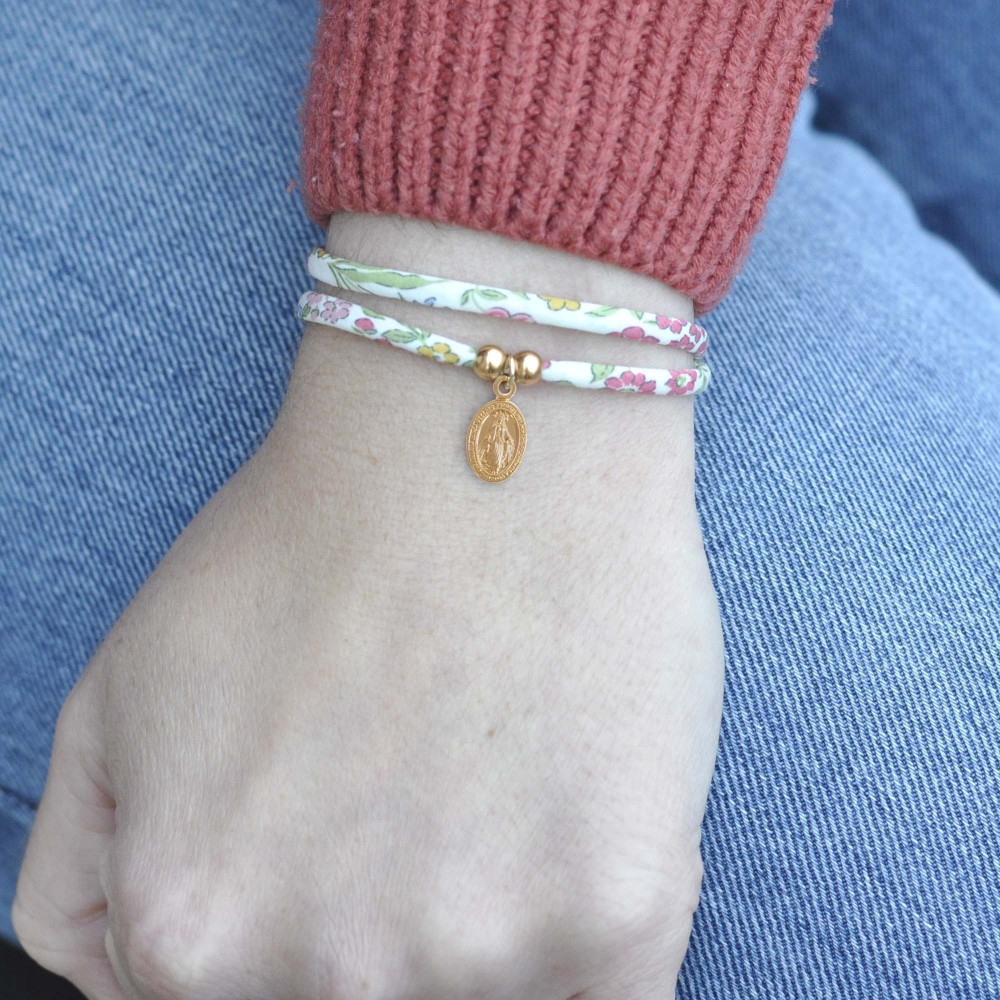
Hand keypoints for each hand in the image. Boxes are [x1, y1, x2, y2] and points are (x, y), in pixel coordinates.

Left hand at [13, 214, 723, 998]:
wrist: (479, 442)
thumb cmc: (308, 542)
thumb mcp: (120, 699)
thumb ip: (86, 884)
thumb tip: (132, 981)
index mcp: (195, 937)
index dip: (299, 926)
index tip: (347, 855)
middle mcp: (332, 977)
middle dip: (391, 914)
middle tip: (425, 791)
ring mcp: (482, 955)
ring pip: (492, 995)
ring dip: (499, 907)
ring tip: (503, 767)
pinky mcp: (618, 913)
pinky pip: (610, 996)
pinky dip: (591, 929)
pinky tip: (578, 823)